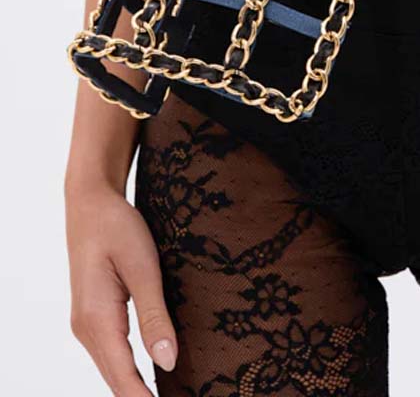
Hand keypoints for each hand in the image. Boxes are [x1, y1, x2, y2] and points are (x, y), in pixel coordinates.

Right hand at [66, 179, 177, 394]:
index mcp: (97, 320)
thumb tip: (167, 362)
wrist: (91, 202)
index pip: (123, 377)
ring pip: (114, 368)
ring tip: (171, 393)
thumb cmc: (118, 227)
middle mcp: (86, 329)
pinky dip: (131, 369)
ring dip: (137, 386)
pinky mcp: (95, 316)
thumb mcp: (143, 268)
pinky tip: (152, 373)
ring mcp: (87, 325)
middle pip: (116, 379)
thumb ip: (155, 316)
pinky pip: (113, 353)